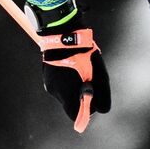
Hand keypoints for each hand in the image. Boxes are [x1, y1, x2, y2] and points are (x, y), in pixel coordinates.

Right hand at [31, 3, 110, 130]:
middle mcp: (55, 91)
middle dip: (81, 97)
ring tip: (80, 71)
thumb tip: (103, 110)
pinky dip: (67, 81)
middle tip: (88, 82)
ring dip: (73, 88)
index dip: (86, 112)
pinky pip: (59, 85)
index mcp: (66, 93)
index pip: (75, 115)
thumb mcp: (99, 74)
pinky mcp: (47, 77)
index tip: (92, 101)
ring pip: (65, 94)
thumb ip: (102, 95)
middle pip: (70, 105)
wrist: (64, 33)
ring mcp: (48, 84)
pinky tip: (72, 68)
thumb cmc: (84, 54)